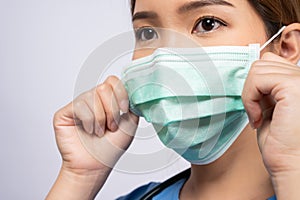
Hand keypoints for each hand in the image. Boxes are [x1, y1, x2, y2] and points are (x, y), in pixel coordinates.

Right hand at [53, 75, 138, 175]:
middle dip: (112, 110)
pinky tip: (88, 131)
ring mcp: (78, 105)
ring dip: (100, 119)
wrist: (95, 165)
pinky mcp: (65, 112)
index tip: (124, 110)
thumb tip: (134, 89)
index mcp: (107, 99)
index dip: (120, 94)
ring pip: (92, 96)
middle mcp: (92, 99)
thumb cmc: (110, 147)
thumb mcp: (130, 123)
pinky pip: (80, 106)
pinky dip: (89, 121)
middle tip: (111, 126)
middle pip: (104, 87)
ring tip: (99, 131)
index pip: (113, 81)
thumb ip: (132, 104)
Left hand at [242, 53, 299, 197]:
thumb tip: (254, 71)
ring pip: (258, 68)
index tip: (257, 107)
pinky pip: (257, 78)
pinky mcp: (294, 86)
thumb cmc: (280, 142)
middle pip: (264, 62)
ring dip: (250, 94)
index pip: (271, 61)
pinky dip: (250, 98)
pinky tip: (258, 117)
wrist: (290, 164)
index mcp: (299, 81)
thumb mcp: (270, 106)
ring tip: (258, 116)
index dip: (257, 83)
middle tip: (257, 113)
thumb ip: (266, 87)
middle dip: (252, 88)